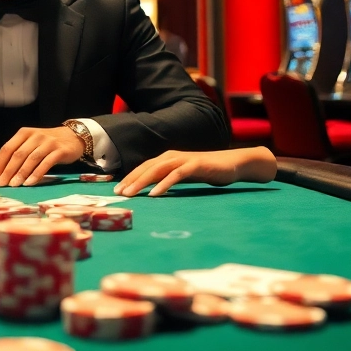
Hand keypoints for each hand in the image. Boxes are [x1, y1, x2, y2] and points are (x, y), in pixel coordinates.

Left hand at [0, 126, 84, 186]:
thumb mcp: (31, 142)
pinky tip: (29, 183)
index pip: (7, 148)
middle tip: (0, 184)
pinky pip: (45, 164)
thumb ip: (18, 153)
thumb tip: (1, 172)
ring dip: (20, 173)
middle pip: (17, 154)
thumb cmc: (48, 143)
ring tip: (13, 185)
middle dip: (7, 171)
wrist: (73, 137)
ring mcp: (48, 143)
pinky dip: (36, 174)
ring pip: (30, 159)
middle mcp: (35, 136)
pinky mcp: (59, 151)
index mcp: (24, 133)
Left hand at [113, 147, 277, 196]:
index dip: (129, 177)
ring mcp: (184, 159)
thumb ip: (168, 179)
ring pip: (157, 169)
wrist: (233, 164)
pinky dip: (164, 184)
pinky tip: (155, 194)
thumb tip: (151, 190)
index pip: (143, 167)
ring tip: (130, 193)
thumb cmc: (206, 171)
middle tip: (118, 194)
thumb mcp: (183, 176)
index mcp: (167, 158)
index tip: (117, 190)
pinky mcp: (195, 165)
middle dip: (130, 180)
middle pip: (146, 167)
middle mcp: (172, 156)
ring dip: (142, 181)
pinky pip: (176, 174)